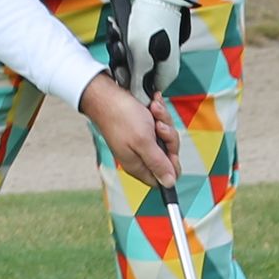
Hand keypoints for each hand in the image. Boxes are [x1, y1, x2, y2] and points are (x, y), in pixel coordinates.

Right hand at [80, 73, 181, 188]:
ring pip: (166, 137)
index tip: (170, 151)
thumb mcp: (144, 142)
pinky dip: (159, 113)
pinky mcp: (145, 129)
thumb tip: (169, 184)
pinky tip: (152, 106)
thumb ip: (158, 163)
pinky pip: (161, 124)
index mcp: (138, 166)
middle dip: (168, 137)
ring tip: (153, 111)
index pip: (162, 179)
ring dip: (164, 121)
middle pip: (168, 155)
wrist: (107, 94)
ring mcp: (143, 141)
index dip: (171, 166)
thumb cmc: (121, 117)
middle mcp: (141, 156)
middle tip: (158, 126)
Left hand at [103, 0, 196, 101]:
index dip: (130, 86)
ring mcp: (157, 54)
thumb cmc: (152, 23)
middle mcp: (163, 66)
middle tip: (119, 51)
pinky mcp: (151, 42)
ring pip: (133, 60)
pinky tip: (120, 31)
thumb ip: (137, 80)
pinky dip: (125, 40)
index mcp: (165, 74)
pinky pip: (134, 47)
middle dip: (123, 64)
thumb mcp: (141, 56)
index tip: (119, 75)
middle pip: (137, 75)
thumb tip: (135, 99)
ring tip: (119, 37)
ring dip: (122, 50)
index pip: (145, 92)